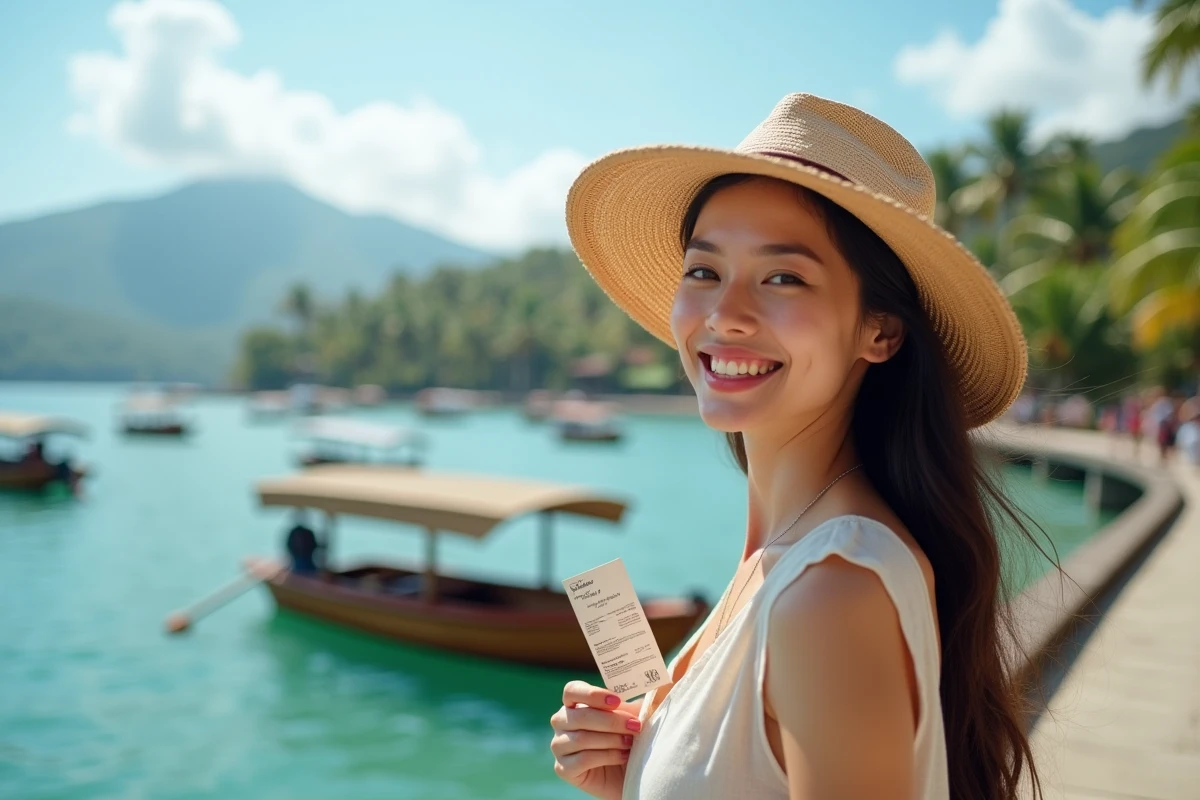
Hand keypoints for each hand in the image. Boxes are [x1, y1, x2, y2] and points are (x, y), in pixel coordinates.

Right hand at [550, 680, 642, 799]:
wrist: (630, 775)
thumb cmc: (630, 739)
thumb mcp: (634, 716)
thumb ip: (635, 702)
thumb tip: (656, 686)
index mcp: (574, 703)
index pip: (572, 690)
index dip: (593, 694)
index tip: (616, 701)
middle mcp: (562, 722)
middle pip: (580, 715)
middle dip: (611, 721)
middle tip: (636, 726)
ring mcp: (559, 745)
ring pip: (581, 738)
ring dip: (611, 740)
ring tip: (630, 743)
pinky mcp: (563, 769)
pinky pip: (583, 759)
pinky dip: (607, 756)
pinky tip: (622, 756)